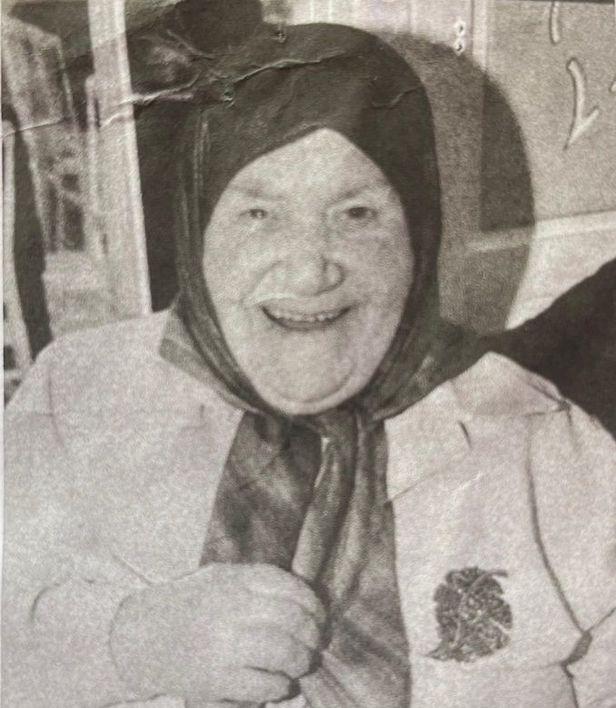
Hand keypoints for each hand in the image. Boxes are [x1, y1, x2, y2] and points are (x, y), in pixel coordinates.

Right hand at [110, 563, 324, 704]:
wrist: (143, 636)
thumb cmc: (191, 605)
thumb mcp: (221, 578)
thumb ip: (258, 584)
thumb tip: (305, 602)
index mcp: (235, 580)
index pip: (291, 588)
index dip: (314, 605)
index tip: (319, 618)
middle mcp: (231, 608)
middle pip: (293, 620)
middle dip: (312, 636)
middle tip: (314, 645)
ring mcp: (223, 644)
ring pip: (283, 651)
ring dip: (301, 661)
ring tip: (302, 664)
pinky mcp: (216, 678)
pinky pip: (263, 683)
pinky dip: (280, 685)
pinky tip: (280, 683)